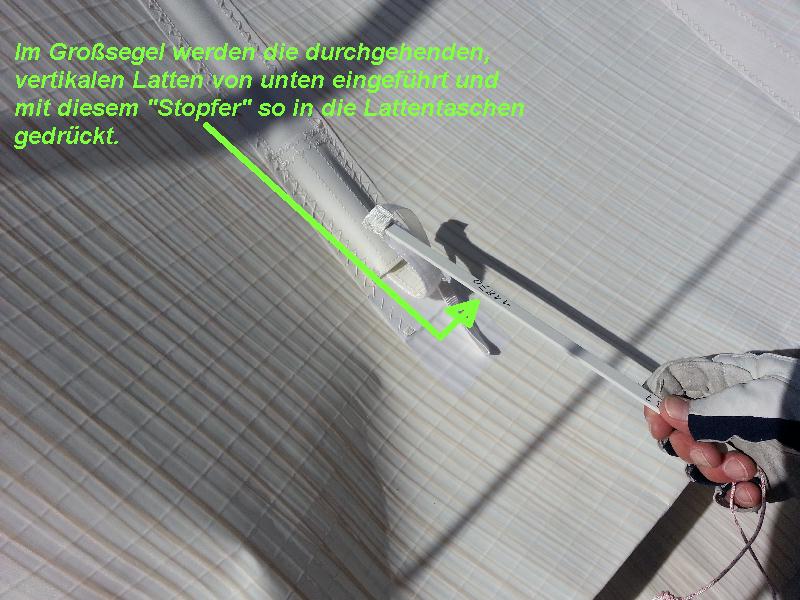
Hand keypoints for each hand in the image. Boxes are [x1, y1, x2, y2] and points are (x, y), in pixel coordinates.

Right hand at [644, 395, 760, 507]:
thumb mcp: (759, 405)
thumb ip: (713, 411)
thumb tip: (665, 408)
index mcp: (722, 382)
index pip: (672, 387)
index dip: (657, 408)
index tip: (659, 430)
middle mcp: (725, 410)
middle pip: (682, 430)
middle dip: (691, 449)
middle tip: (713, 456)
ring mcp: (742, 441)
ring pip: (703, 462)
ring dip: (715, 472)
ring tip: (744, 471)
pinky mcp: (762, 471)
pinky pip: (732, 488)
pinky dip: (736, 496)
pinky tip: (751, 493)